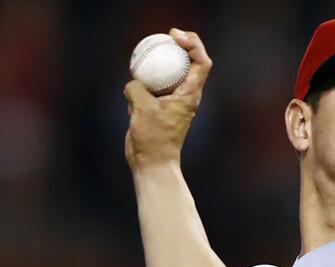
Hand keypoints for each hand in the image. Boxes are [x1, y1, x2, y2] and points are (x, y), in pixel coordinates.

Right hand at [124, 29, 212, 169]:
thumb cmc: (153, 138)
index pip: (202, 62)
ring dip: (160, 66)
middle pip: (190, 63)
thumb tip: (134, 82)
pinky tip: (133, 93)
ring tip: (146, 59)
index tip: (175, 37)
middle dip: (180, 47)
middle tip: (166, 37)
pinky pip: (155, 89)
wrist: (152, 162)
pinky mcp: (161, 108)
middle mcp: (186, 96)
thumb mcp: (141, 108)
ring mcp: (174, 102)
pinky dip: (145, 85)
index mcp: (190, 94)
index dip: (193, 44)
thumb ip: (137, 88)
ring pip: (171, 75)